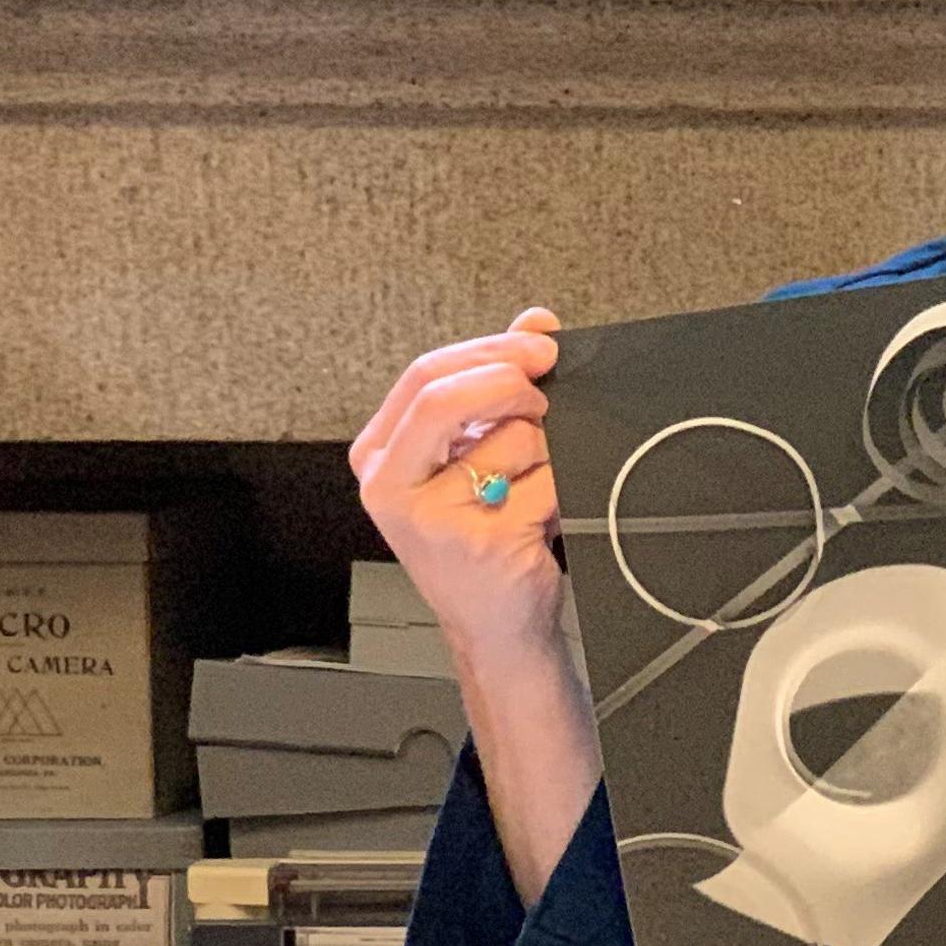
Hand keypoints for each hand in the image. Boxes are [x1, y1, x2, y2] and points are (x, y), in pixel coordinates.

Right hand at [347, 308, 569, 669]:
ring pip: (512, 438)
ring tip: (535, 485)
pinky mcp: (477, 541)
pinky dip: (563, 488)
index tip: (541, 345)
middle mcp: (390, 483)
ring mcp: (429, 516)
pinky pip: (545, 481)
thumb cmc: (487, 535)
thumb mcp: (482, 453)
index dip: (491, 350)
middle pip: (447, 395)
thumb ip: (499, 384)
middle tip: (550, 389)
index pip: (427, 374)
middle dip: (514, 382)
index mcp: (381, 452)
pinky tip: (545, 515)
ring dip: (549, 450)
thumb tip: (534, 322)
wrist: (496, 623)